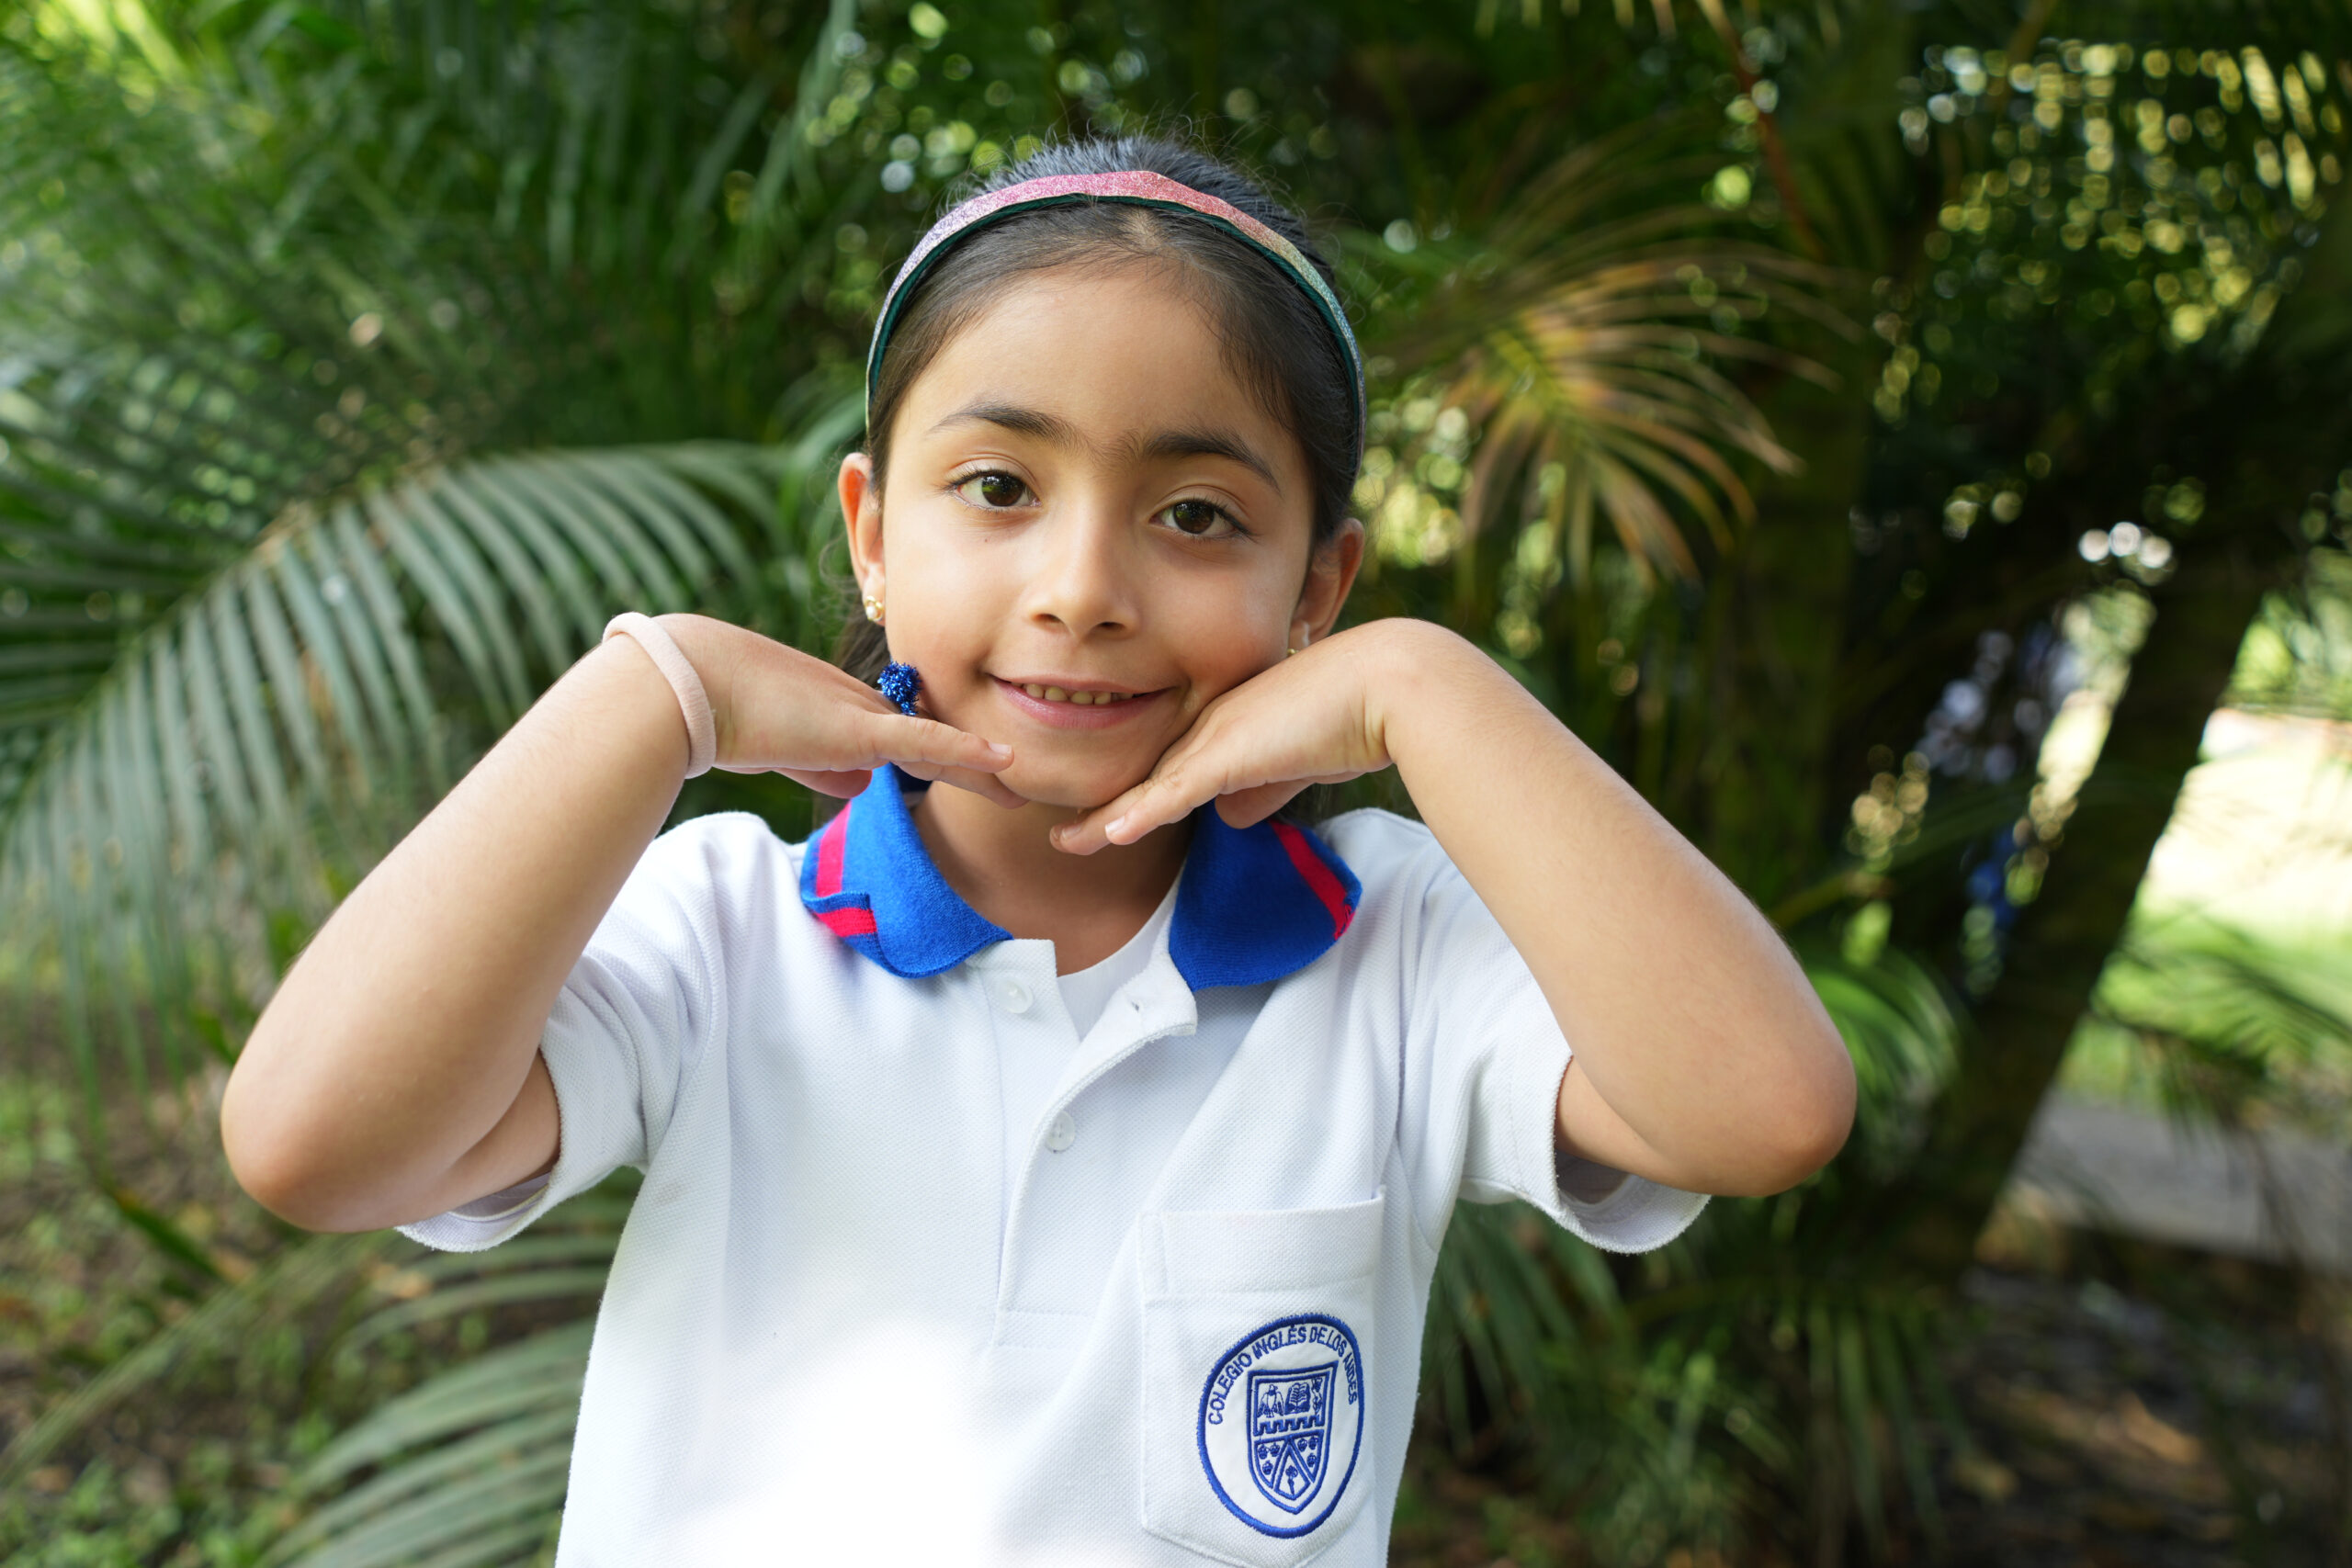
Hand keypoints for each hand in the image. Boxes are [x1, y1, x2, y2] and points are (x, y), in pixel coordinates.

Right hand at [662, 615, 1023, 807]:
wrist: (682, 688)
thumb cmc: (712, 713)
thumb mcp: (774, 749)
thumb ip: (819, 766)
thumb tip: (862, 787)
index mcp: (835, 707)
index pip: (898, 733)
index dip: (937, 752)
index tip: (967, 770)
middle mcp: (856, 704)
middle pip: (930, 738)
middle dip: (972, 763)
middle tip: (1015, 781)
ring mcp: (860, 716)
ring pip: (937, 745)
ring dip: (981, 771)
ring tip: (1022, 789)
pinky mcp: (857, 731)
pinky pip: (926, 744)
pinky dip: (967, 755)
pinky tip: (1005, 765)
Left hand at [1050, 622, 1404, 854]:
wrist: (1388, 685)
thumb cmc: (1355, 717)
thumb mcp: (1299, 761)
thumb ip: (1263, 788)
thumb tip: (1232, 818)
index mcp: (1226, 720)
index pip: (1169, 766)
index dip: (1133, 793)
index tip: (1101, 815)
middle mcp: (1211, 723)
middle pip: (1145, 775)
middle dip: (1102, 804)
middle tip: (1061, 829)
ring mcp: (1217, 736)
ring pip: (1149, 787)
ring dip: (1104, 819)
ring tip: (1064, 841)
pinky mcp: (1232, 754)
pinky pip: (1174, 792)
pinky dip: (1140, 815)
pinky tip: (1107, 836)